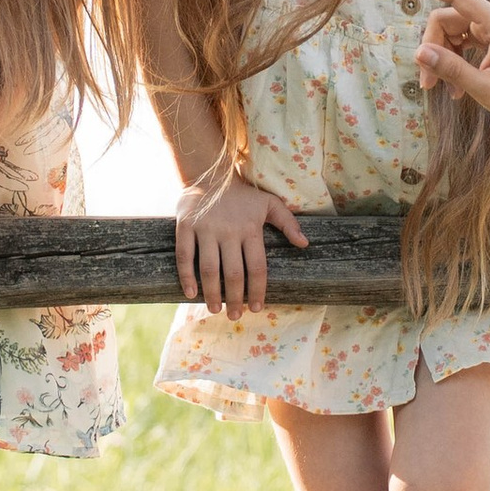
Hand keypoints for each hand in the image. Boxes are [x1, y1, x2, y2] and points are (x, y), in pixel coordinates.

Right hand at [175, 174, 308, 313]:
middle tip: (235, 316)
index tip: (257, 308)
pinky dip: (187, 276)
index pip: (257, 267)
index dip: (257, 290)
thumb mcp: (269, 203)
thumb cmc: (243, 194)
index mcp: (250, 229)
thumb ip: (288, 223)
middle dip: (235, 298)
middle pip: (234, 273)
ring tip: (215, 309)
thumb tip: (305, 244)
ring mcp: (206, 229)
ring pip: (209, 268)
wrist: (210, 173)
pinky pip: (185, 255)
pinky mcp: (185, 226)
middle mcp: (229, 231)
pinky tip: (191, 293)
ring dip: (212, 293)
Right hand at [406, 0, 489, 136]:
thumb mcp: (484, 88)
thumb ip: (451, 69)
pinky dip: (455, 60)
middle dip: (433, 49)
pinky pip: (463, 39)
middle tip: (427, 85)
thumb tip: (419, 52)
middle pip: (447, 20)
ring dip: (444, 58)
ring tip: (445, 91)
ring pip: (452, 31)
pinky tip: (456, 88)